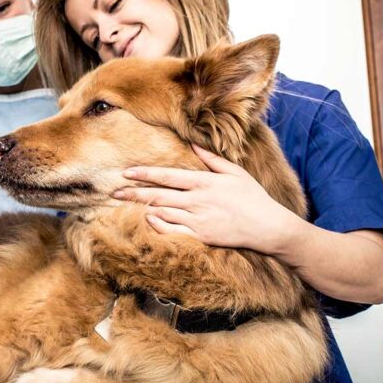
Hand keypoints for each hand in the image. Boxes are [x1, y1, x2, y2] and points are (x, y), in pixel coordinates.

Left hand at [112, 144, 299, 253]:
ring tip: (125, 204)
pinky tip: (148, 219)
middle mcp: (197, 199)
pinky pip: (172, 230)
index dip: (144, 174)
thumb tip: (194, 146)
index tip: (126, 172)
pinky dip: (157, 224)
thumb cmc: (253, 198)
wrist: (269, 227)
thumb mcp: (235, 173)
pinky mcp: (201, 236)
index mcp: (204, 182)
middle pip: (157, 195)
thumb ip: (212, 160)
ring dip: (142, 207)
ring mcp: (198, 219)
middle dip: (133, 193)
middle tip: (113, 192)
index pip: (167, 176)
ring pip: (161, 212)